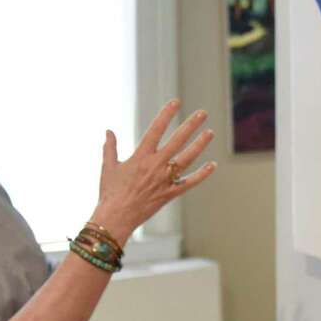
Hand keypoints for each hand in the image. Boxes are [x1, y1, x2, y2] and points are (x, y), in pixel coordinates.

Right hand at [93, 98, 217, 240]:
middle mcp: (155, 166)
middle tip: (203, 113)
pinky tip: (212, 165)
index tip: (176, 102)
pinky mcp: (169, 194)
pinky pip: (188, 183)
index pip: (156, 129)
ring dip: (199, 145)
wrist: (115, 218)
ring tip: (210, 132)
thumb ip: (110, 148)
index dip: (166, 114)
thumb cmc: (109, 193)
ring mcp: (164, 180)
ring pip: (187, 159)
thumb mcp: (108, 167)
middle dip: (190, 125)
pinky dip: (201, 175)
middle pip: (177, 141)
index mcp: (140, 156)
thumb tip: (108, 131)